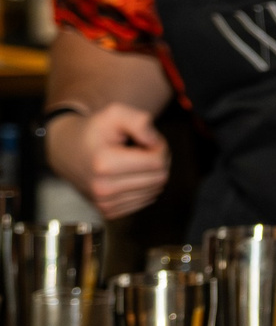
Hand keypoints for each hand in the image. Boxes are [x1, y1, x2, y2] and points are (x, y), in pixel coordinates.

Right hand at [49, 102, 169, 217]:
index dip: (160, 147)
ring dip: (152, 174)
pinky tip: (129, 174)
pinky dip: (144, 187)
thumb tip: (156, 143)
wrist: (65, 150)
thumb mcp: (115, 113)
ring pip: (155, 191)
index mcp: (104, 164)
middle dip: (159, 161)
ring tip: (134, 161)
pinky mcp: (109, 212)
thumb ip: (140, 122)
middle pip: (159, 178)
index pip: (157, 162)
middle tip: (144, 149)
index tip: (147, 140)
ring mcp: (105, 203)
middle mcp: (103, 189)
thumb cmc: (93, 130)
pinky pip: (145, 201)